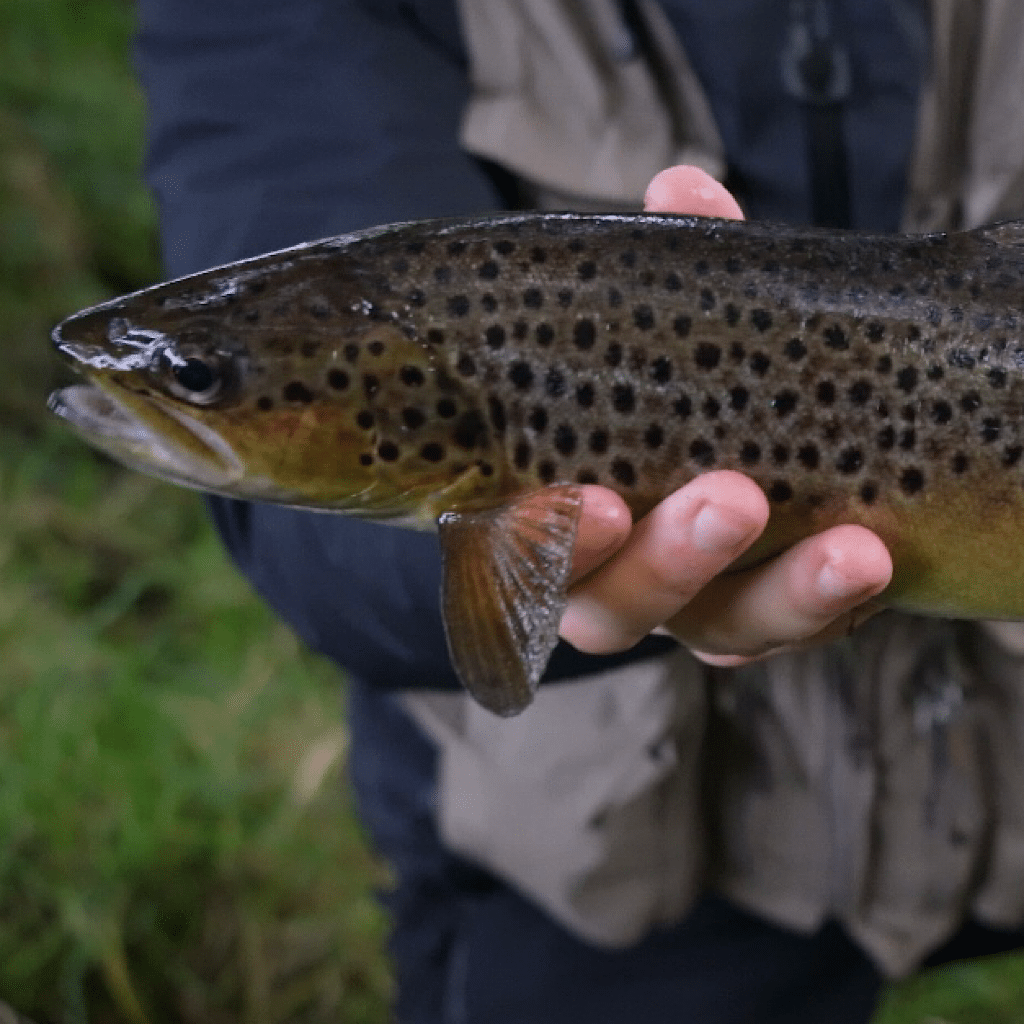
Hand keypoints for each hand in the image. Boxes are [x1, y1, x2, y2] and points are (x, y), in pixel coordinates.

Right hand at [559, 165, 892, 666]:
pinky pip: (793, 630)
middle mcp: (617, 572)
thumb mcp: (680, 327)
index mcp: (559, 511)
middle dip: (668, 563)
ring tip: (851, 547)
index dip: (550, 543)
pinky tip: (871, 555)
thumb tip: (679, 185)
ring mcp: (698, 602)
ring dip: (778, 594)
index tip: (593, 499)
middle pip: (612, 611)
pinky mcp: (770, 613)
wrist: (766, 423)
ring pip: (715, 631)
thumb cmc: (686, 377)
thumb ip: (676, 272)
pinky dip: (828, 604)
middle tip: (731, 497)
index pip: (524, 551)